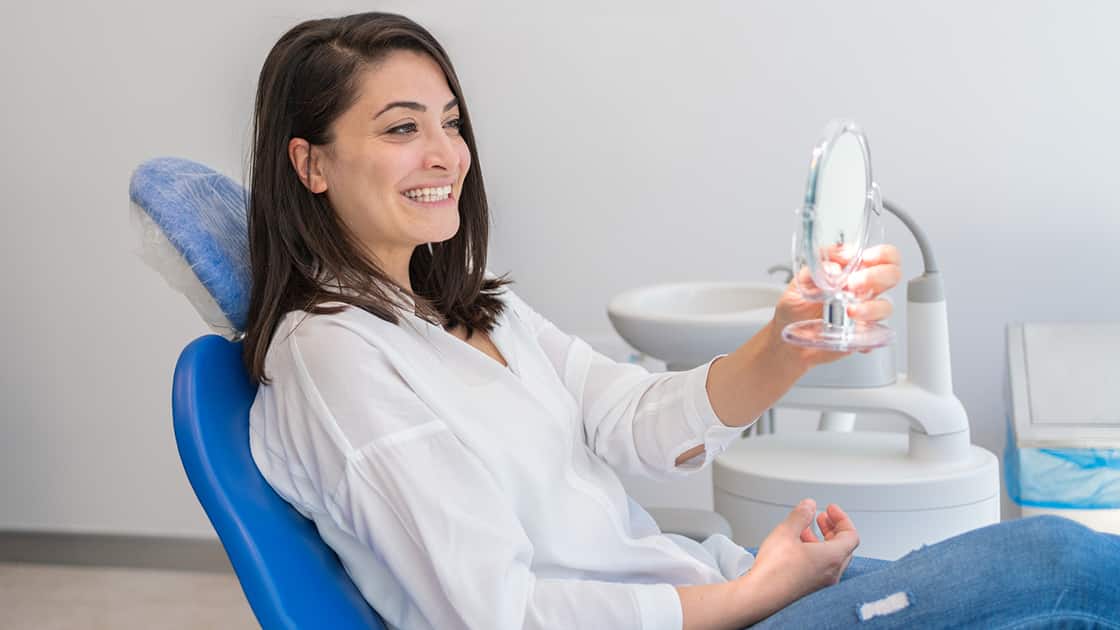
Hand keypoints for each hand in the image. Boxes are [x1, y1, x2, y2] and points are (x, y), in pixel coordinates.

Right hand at [732, 499, 859, 623]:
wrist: (761, 596)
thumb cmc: (774, 571)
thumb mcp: (785, 532)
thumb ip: (800, 515)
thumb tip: (809, 506)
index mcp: (832, 557)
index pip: (851, 535)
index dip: (842, 518)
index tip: (831, 510)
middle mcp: (832, 573)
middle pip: (843, 546)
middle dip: (832, 528)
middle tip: (822, 518)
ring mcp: (823, 584)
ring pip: (832, 558)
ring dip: (822, 540)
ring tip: (806, 530)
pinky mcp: (811, 589)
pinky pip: (821, 568)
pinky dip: (815, 553)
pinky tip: (797, 548)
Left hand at [771, 244, 902, 366]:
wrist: (786, 339)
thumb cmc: (796, 307)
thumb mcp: (800, 280)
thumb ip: (816, 268)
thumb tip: (834, 268)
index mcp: (854, 271)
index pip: (883, 256)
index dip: (882, 254)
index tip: (866, 258)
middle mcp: (864, 290)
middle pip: (892, 276)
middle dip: (876, 276)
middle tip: (853, 283)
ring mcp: (865, 313)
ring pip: (886, 306)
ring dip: (870, 307)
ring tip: (849, 310)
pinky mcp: (862, 335)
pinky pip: (875, 336)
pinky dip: (867, 336)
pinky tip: (852, 334)